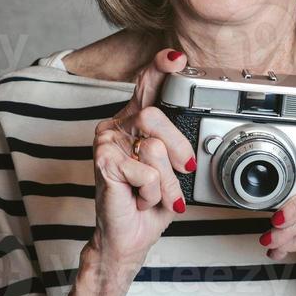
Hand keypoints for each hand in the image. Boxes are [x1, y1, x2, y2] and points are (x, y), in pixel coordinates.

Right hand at [88, 48, 197, 277]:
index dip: (160, 68)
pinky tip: (139, 199)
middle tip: (183, 168)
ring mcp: (107, 141)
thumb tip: (192, 140)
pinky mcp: (103, 161)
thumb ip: (177, 147)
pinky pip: (145, 172)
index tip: (176, 58)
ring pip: (154, 147)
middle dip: (178, 147)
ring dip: (166, 181)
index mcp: (135, 122)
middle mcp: (118, 125)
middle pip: (156, 115)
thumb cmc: (149, 203)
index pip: (146, 85)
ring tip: (155, 194)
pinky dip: (151, 193)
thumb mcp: (172, 170)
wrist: (128, 237)